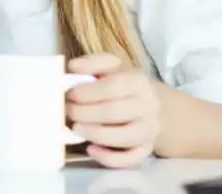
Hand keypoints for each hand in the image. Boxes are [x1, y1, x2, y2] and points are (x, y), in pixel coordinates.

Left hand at [66, 53, 160, 168]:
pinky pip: (130, 159)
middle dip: (85, 113)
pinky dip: (109, 158)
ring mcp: (149, 130)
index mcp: (139, 82)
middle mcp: (148, 106)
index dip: (87, 92)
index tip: (70, 94)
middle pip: (114, 112)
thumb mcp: (112, 66)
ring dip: (95, 135)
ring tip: (76, 128)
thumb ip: (93, 62)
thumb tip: (73, 66)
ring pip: (124, 138)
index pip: (113, 87)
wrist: (154, 104)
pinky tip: (91, 149)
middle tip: (67, 111)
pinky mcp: (146, 150)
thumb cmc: (125, 84)